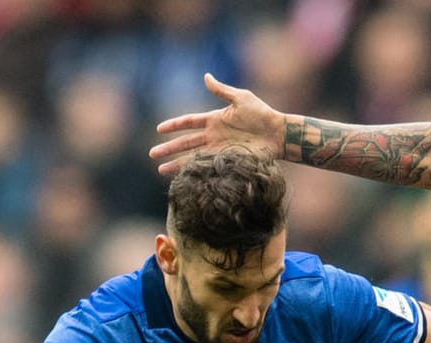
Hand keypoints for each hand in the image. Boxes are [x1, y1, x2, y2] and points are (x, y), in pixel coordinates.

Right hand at [149, 73, 285, 175]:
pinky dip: (195, 172)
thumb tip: (206, 76)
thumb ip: (221, 90)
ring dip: (176, 165)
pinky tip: (183, 178)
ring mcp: (219, 150)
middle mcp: (214, 137)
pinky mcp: (227, 161)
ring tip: (160, 171)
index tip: (159, 129)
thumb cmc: (261, 114)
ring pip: (192, 158)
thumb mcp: (240, 98)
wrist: (277, 134)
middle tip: (152, 154)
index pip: (189, 122)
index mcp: (214, 120)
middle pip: (186, 143)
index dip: (174, 125)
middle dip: (169, 149)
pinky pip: (207, 167)